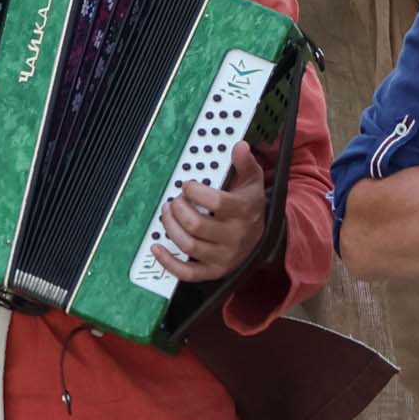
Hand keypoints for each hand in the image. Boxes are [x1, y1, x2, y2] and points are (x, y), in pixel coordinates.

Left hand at [154, 142, 271, 282]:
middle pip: (197, 225)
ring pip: (189, 246)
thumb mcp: (252, 181)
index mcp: (243, 212)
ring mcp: (223, 256)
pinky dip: (168, 262)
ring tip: (167, 214)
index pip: (217, 203)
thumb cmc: (249, 205)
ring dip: (170, 228)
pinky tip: (157, 247)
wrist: (261, 237)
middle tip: (174, 201)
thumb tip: (240, 146)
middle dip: (178, 209)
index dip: (196, 192)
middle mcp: (234, 236)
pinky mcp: (213, 271)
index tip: (187, 186)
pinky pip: (188, 273)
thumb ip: (245, 163)